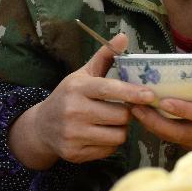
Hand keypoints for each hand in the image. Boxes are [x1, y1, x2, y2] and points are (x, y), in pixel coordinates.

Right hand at [8, 33, 154, 168]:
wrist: (41, 127)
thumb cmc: (69, 96)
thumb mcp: (84, 75)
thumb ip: (105, 57)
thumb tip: (123, 36)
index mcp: (77, 88)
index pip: (109, 89)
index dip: (132, 92)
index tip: (150, 95)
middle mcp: (73, 111)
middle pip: (120, 116)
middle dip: (127, 113)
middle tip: (122, 109)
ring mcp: (72, 134)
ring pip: (118, 135)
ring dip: (121, 129)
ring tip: (112, 122)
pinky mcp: (74, 154)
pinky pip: (109, 150)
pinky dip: (111, 143)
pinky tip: (101, 134)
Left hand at [130, 40, 191, 151]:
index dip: (184, 110)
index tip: (163, 101)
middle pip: (180, 132)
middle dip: (156, 121)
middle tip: (135, 105)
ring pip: (172, 137)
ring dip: (151, 125)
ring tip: (132, 108)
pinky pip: (171, 139)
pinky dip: (156, 129)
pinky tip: (142, 116)